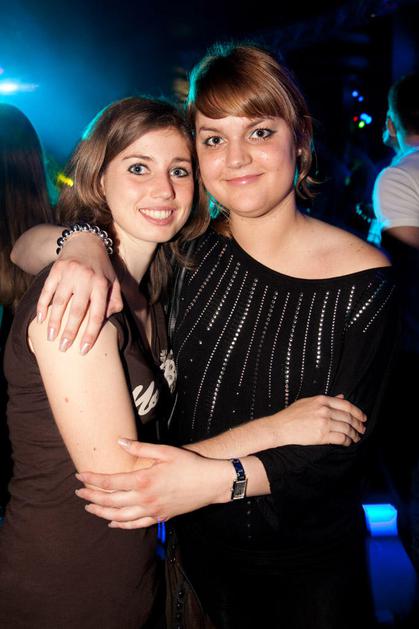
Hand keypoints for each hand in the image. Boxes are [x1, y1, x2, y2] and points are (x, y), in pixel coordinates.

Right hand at [36, 233, 121, 352]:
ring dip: (54, 322)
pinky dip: (43, 305)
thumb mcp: (114, 282)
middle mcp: (86, 279)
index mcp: (102, 285)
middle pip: (77, 311)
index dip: (90, 334)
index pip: (97, 315)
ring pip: (60, 302)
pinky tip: (40, 319)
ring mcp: (70, 273)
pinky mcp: (56, 269)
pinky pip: (47, 290)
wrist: (86, 241)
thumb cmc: (102, 268)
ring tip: (51, 337)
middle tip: (64, 348)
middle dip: (70, 332)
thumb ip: (115, 301)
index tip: (83, 349)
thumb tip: (109, 318)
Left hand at [75, 440, 231, 528]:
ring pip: (119, 516)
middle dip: (91, 496)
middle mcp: (145, 498)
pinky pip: (135, 525)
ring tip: (89, 507)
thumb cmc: (189, 464)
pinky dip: (120, 525)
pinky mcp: (160, 516)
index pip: (110, 481)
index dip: (93, 479)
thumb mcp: (165, 451)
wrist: (211, 483)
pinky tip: (112, 522)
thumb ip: (140, 449)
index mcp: (144, 480)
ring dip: (101, 513)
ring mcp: (152, 510)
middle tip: (78, 492)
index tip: (79, 475)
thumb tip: (119, 442)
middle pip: (110, 501)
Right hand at [276, 394, 366, 446]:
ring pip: (347, 429)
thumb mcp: (308, 402)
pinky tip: (347, 443)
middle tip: (362, 429)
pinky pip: (341, 438)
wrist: (279, 427)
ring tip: (356, 438)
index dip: (358, 412)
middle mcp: (325, 410)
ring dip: (354, 434)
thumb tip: (341, 397)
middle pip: (349, 417)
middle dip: (358, 425)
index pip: (346, 405)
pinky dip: (347, 441)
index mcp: (322, 400)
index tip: (363, 417)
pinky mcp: (322, 435)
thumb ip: (326, 400)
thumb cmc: (291, 415)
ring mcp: (324, 423)